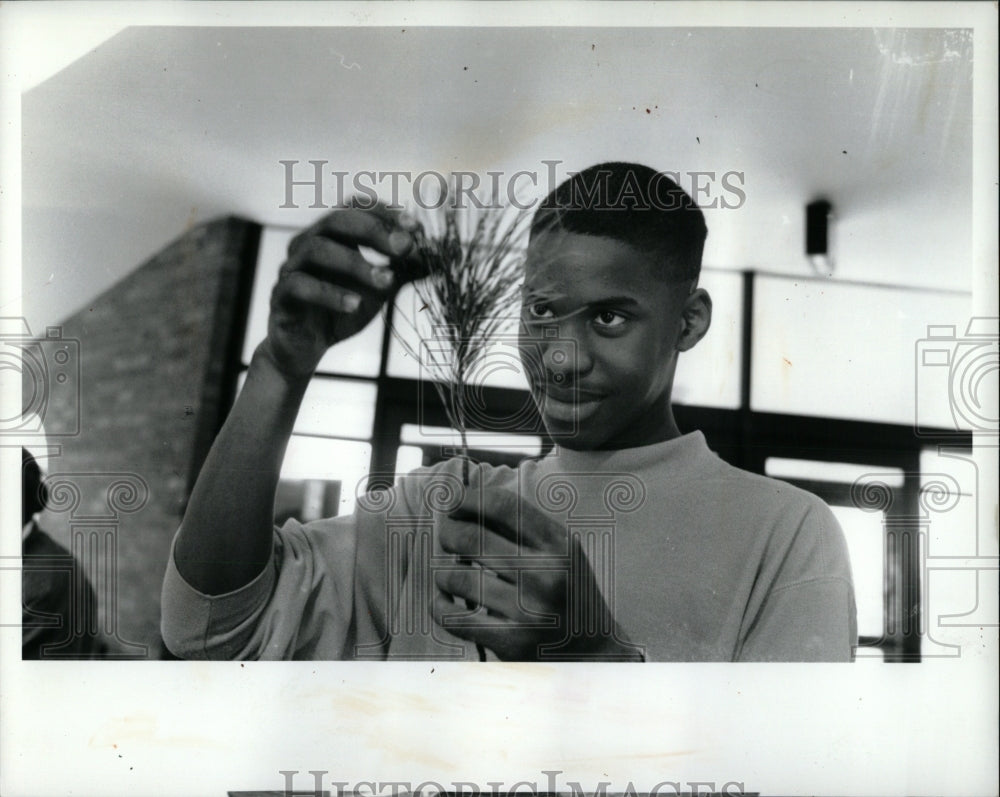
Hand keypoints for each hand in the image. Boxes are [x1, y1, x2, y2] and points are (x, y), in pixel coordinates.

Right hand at [257, 203, 421, 380]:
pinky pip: (301, 286)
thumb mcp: (380, 289)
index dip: (385, 212)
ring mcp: (291, 267)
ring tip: (387, 282)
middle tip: (405, 248)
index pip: (356, 207)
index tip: (416, 227)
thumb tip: (441, 259)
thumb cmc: (343, 309)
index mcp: (332, 235)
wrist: (307, 348)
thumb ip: (405, 272)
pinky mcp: (281, 295)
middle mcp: (308, 243)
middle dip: (374, 231)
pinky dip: (331, 294)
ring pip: (318, 250)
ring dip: (356, 263)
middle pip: (337, 221)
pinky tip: (355, 305)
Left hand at [431, 485, 643, 660]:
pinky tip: (441, 599)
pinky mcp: (512, 642)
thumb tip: (470, 502)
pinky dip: (438, 605)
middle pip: (473, 538)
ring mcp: (529, 611)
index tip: (454, 501)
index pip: (504, 507)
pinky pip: (455, 618)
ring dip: (443, 572)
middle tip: (445, 534)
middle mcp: (546, 575)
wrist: (593, 650)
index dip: (469, 499)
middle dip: (448, 532)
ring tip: (447, 572)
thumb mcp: (562, 552)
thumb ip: (524, 528)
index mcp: (559, 546)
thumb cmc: (569, 592)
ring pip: (458, 578)